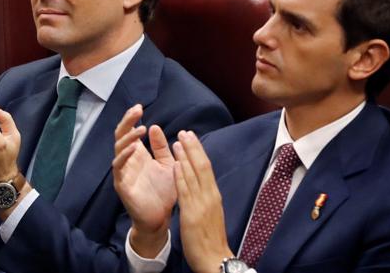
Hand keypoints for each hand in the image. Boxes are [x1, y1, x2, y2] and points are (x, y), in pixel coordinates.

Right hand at [112, 104, 176, 256]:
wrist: (161, 217)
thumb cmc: (164, 191)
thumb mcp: (167, 164)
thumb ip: (161, 147)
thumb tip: (155, 127)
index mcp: (138, 154)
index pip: (130, 131)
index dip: (132, 119)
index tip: (140, 107)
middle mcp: (128, 161)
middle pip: (121, 136)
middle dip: (127, 121)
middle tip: (137, 110)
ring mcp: (123, 172)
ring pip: (118, 149)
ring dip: (128, 137)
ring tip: (141, 129)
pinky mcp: (122, 185)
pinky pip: (119, 168)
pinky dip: (124, 156)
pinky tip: (134, 148)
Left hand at [174, 131, 232, 272]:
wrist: (215, 258)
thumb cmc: (211, 238)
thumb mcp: (211, 213)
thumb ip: (206, 197)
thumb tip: (201, 184)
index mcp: (214, 195)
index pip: (207, 168)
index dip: (199, 152)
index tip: (192, 138)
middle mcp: (210, 196)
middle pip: (202, 166)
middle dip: (193, 148)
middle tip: (185, 131)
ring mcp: (201, 204)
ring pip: (193, 175)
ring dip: (185, 157)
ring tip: (177, 141)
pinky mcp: (192, 213)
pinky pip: (185, 191)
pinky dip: (181, 176)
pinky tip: (175, 165)